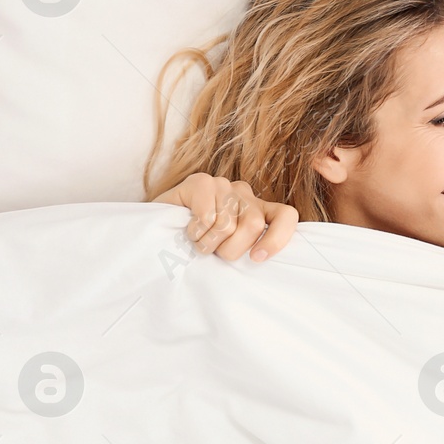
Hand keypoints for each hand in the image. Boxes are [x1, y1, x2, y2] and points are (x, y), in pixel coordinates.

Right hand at [154, 173, 298, 261]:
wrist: (157, 232)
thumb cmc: (198, 246)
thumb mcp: (228, 251)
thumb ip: (249, 251)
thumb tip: (262, 262)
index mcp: (259, 211)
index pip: (287, 216)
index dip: (277, 238)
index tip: (257, 258)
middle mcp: (245, 194)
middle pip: (253, 225)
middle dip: (231, 249)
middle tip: (214, 253)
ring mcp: (223, 185)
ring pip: (227, 224)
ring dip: (208, 243)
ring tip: (198, 243)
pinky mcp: (200, 181)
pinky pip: (207, 215)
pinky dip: (196, 232)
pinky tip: (189, 230)